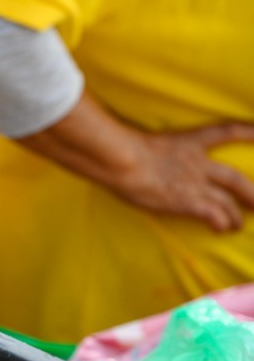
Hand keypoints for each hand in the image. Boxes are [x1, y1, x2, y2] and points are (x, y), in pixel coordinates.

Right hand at [111, 123, 253, 232]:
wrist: (121, 160)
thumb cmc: (120, 149)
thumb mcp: (140, 142)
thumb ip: (150, 150)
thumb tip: (139, 155)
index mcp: (188, 142)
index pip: (227, 131)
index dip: (248, 132)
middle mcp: (197, 164)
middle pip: (235, 179)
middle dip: (251, 193)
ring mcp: (193, 184)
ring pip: (226, 202)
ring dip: (235, 216)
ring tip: (238, 225)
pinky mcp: (186, 202)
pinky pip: (213, 215)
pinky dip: (221, 223)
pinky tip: (220, 230)